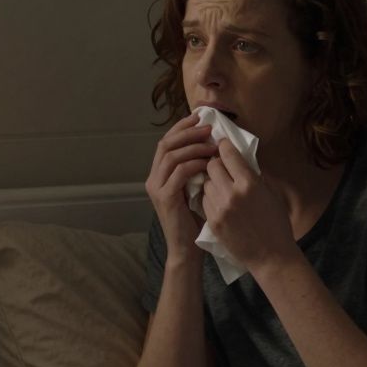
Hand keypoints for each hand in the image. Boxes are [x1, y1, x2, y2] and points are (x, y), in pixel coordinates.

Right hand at [145, 112, 215, 254]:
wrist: (187, 249)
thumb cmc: (195, 220)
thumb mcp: (196, 188)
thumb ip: (197, 168)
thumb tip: (213, 144)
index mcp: (158, 175)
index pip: (166, 142)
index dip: (182, 127)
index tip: (200, 117)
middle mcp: (153, 179)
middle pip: (166, 144)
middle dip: (188, 132)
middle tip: (208, 127)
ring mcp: (157, 188)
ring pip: (171, 156)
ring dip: (193, 146)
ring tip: (212, 144)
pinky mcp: (165, 198)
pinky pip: (178, 172)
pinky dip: (194, 163)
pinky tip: (209, 163)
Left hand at [200, 138, 297, 271]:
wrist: (271, 256)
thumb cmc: (276, 223)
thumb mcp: (270, 192)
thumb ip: (252, 174)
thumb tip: (238, 157)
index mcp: (250, 183)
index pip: (228, 153)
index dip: (223, 145)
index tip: (221, 143)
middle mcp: (232, 193)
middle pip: (212, 166)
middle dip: (215, 163)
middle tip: (220, 165)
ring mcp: (220, 208)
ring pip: (206, 183)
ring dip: (212, 181)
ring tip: (222, 187)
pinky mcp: (212, 221)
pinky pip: (204, 200)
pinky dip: (210, 198)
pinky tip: (219, 202)